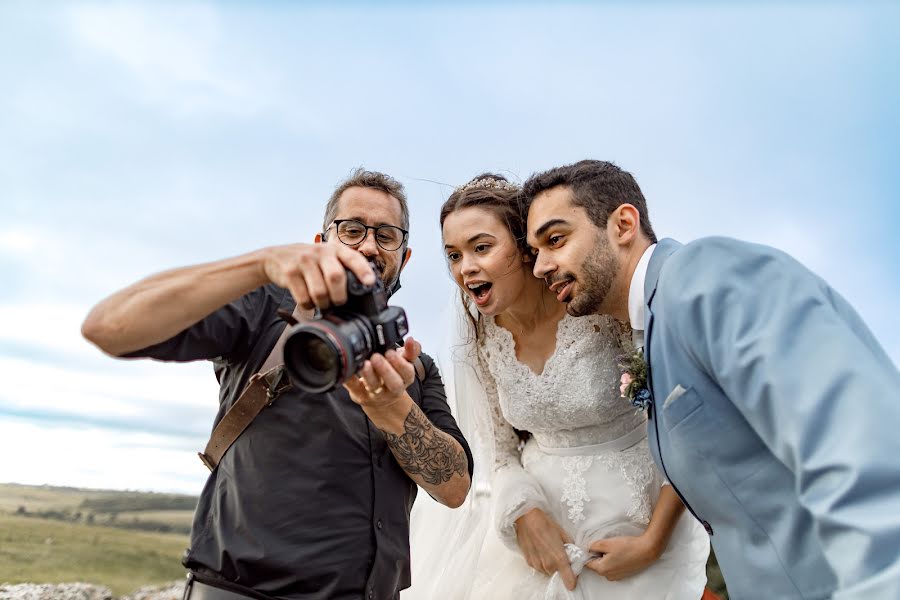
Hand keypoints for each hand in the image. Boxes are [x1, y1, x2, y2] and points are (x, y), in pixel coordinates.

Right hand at [260, 243, 374, 309]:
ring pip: (320, 291)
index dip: (363, 271)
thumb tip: (363, 288)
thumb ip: (341, 267)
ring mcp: (304, 261)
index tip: (370, 283)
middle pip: (336, 277)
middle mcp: (320, 252)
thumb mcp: (325, 257)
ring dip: (324, 304)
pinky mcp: (290, 273)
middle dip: (340, 296)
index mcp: (334, 249)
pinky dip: (309, 305)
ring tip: (323, 304)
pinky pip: (304, 298)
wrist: (274, 257)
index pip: (353, 258)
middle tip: (339, 302)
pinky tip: (309, 302)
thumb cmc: (308, 261)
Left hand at [344, 337, 421, 409]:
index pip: (407, 372)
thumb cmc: (393, 375)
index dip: (400, 363)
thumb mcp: (405, 362)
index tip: (391, 352)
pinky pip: (354, 387)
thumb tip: (412, 340)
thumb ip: (411, 350)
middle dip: (385, 370)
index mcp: (405, 377)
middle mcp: (393, 388)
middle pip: (394, 383)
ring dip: (369, 374)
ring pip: (374, 386)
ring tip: (365, 363)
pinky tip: (348, 369)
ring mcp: (377, 393)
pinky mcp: (361, 395)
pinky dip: (350, 379)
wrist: (382, 399)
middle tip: (377, 356)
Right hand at [514, 508, 576, 590]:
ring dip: (551, 566)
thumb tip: (574, 554)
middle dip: (561, 568)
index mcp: (559, 558)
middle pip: (558, 574)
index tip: (573, 580)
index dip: (572, 580)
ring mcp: (537, 564)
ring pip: (548, 572)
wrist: (526, 518)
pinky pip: (539, 567)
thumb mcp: (563, 533)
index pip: (568, 579)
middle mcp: (548, 565)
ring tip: (549, 551)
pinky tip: (541, 551)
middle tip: (560, 555)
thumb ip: (570, 547)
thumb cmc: (545, 523)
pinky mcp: (529, 562)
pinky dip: (542, 562)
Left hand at [584, 534, 661, 580]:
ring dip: (606, 557)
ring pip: (604, 565)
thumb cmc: (627, 547)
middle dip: (597, 554)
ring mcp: (616, 576)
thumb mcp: (606, 543)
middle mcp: (608, 576)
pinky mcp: (623, 574)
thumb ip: (593, 546)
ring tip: (614, 548)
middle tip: (605, 545)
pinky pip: (612, 567)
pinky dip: (613, 560)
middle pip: (596, 564)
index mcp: (601, 569)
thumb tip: (587, 548)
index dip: (587, 552)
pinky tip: (619, 552)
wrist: (646, 550)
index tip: (592, 545)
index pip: (587, 562)